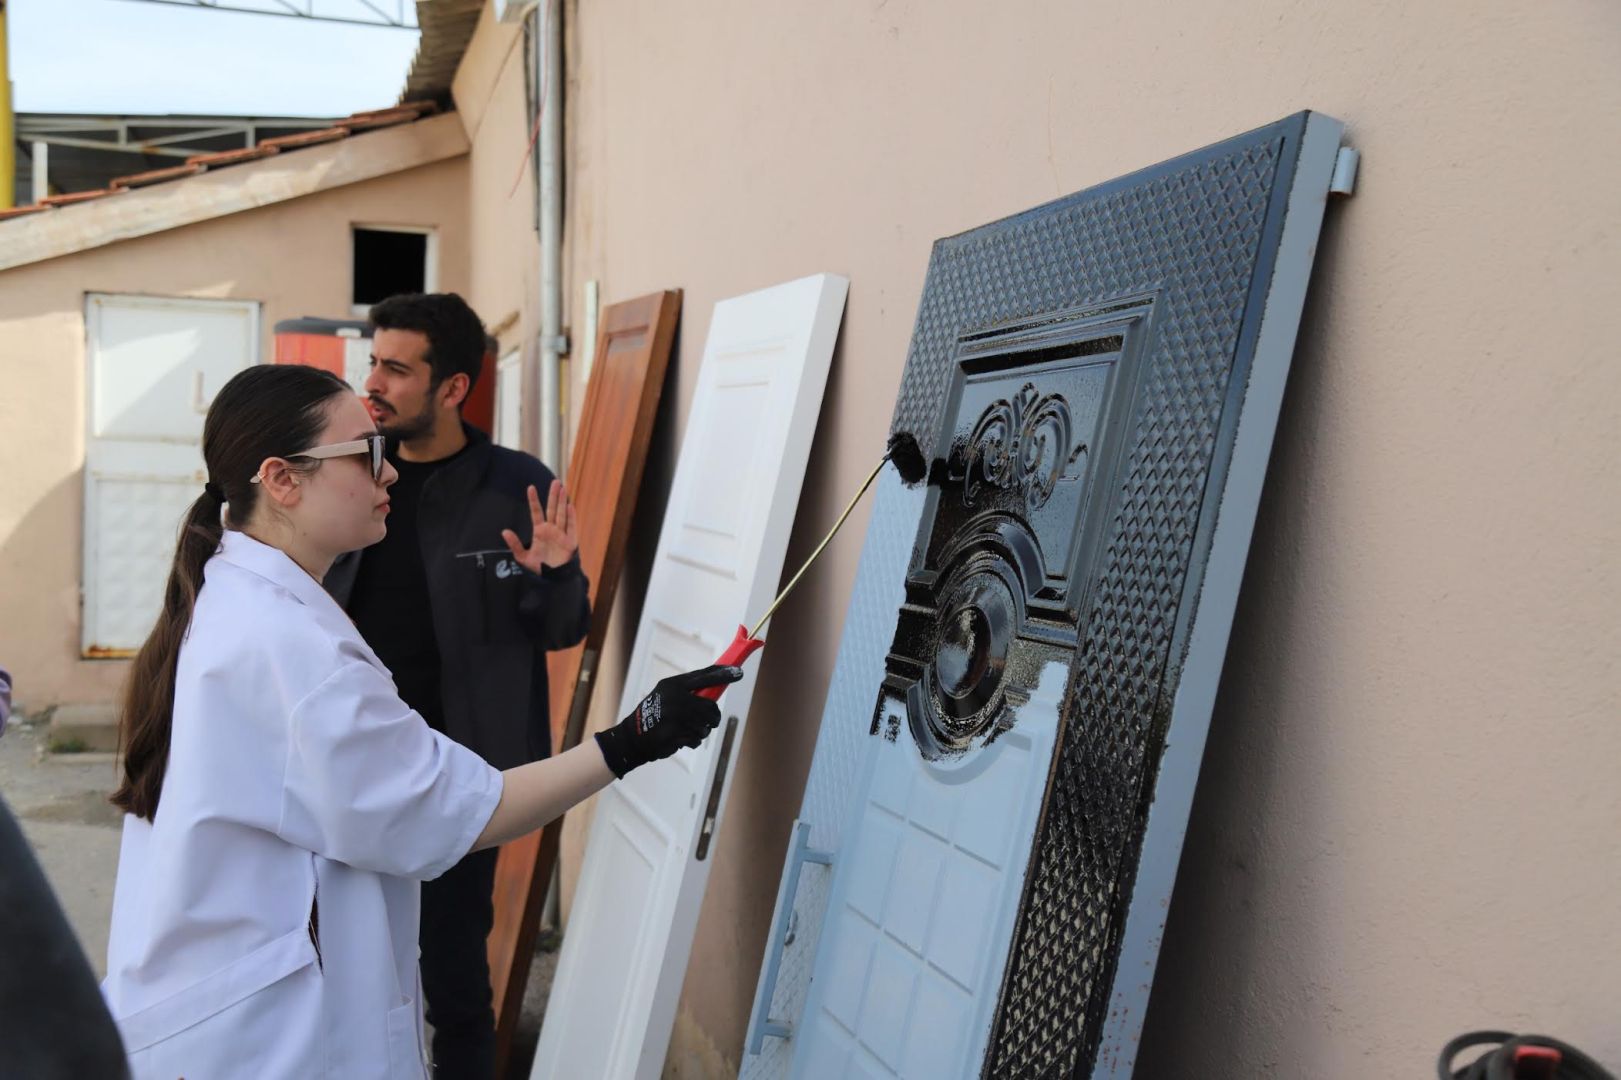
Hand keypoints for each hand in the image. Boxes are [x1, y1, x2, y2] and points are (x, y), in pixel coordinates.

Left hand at [502, 480, 577, 572]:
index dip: (534, 500)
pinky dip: (571, 517)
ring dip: (562, 502)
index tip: (530, 488)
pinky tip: (569, 506)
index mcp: (540, 531)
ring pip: (562, 514)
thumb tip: (504, 532)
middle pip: (552, 509)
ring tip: (562, 489)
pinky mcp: (570, 541)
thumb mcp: (523, 557)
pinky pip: (571, 527)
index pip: (536, 512)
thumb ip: (515, 544)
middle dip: (553, 496)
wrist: (553, 579)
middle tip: (555, 482)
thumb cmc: (539, 567)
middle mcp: (551, 530)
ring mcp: (561, 534)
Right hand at [594, 665, 744, 777]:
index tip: (738, 673)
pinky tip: (680, 738)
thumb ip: (688, 690)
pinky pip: (696, 738)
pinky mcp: (675, 733)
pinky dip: (692, 741)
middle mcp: (676, 697)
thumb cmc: (656, 714)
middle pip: (710, 707)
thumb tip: (718, 685)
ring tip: (688, 730)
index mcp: (674, 684)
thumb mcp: (666, 693)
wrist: (633, 736)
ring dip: (701, 731)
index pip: (704, 676)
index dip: (723, 674)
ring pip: (705, 726)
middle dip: (713, 717)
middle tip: (711, 721)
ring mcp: (676, 716)